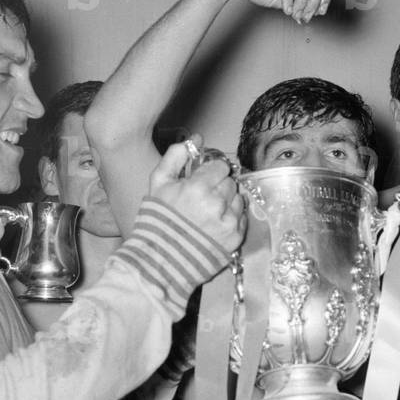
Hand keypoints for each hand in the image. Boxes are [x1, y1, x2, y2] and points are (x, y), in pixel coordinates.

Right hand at [149, 136, 245, 257]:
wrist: (161, 260)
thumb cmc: (157, 221)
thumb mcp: (158, 183)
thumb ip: (176, 156)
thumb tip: (195, 139)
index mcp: (198, 187)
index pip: (221, 166)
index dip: (211, 171)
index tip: (203, 179)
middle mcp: (217, 203)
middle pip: (230, 182)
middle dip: (219, 186)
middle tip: (204, 197)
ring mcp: (228, 222)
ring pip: (239, 198)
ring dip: (227, 201)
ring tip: (209, 212)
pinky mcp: (235, 239)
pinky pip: (242, 217)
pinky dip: (232, 217)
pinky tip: (215, 223)